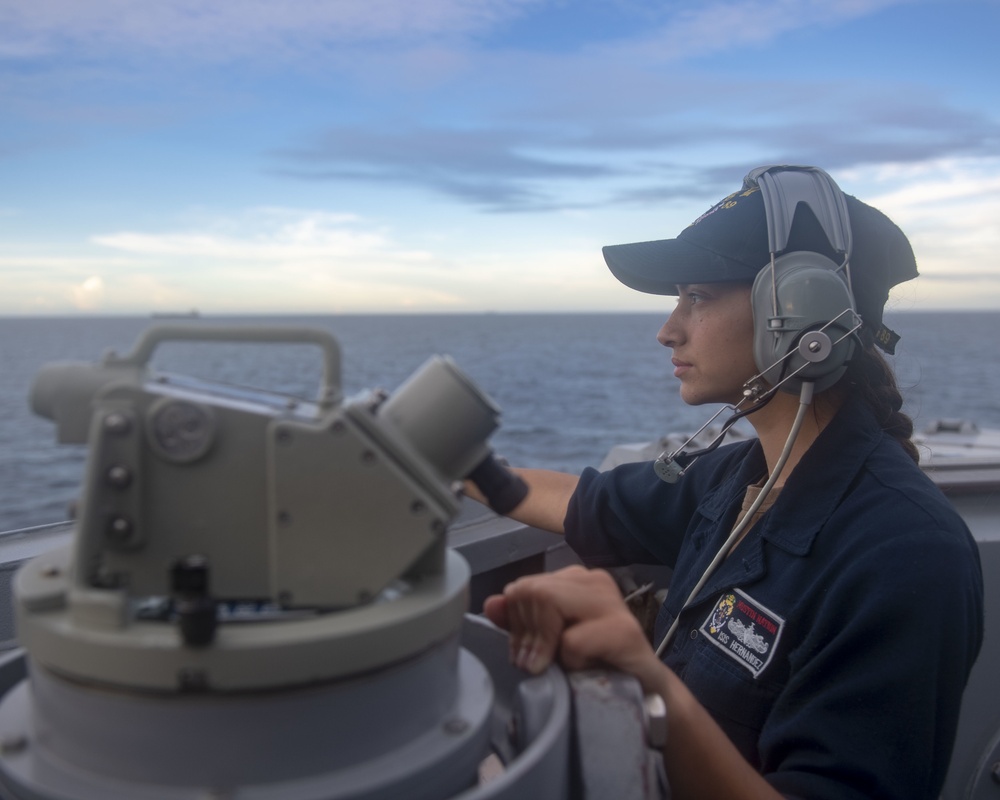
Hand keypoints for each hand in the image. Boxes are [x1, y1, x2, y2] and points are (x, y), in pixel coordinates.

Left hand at [483, 566, 663, 691]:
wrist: (643, 692)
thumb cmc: (594, 663)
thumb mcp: (549, 642)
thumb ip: (520, 622)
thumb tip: (491, 604)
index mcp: (573, 579)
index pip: (522, 587)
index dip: (516, 623)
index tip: (526, 652)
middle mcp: (593, 580)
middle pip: (532, 591)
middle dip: (527, 635)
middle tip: (538, 664)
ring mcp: (610, 601)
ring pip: (548, 605)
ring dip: (548, 647)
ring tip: (563, 664)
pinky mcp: (623, 629)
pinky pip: (571, 640)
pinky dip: (572, 661)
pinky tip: (589, 667)